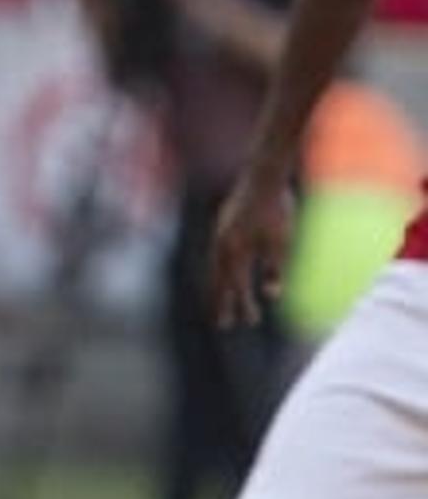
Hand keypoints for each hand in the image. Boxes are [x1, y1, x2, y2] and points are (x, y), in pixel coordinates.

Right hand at [210, 171, 295, 326]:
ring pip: (216, 269)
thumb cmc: (277, 207)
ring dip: (218, 288)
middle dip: (222, 303)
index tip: (251, 322)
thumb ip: (275, 268)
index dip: (244, 306)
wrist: (263, 174)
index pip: (238, 287)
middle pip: (220, 282)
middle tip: (223, 324)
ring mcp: (218, 235)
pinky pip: (217, 255)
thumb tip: (274, 295)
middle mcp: (220, 247)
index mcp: (234, 252)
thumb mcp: (282, 240)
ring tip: (220, 301)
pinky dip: (220, 270)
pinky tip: (225, 271)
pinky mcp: (222, 226)